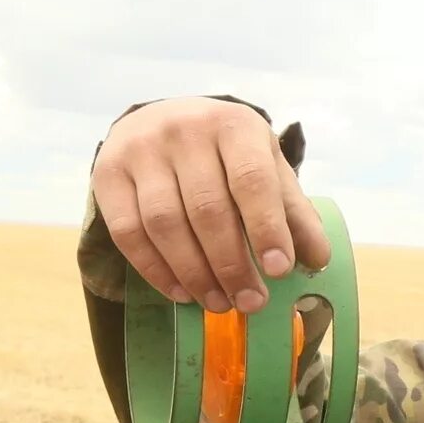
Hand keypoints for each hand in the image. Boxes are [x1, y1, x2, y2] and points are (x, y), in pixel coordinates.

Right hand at [93, 98, 328, 313]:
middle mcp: (183, 131)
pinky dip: (155, 269)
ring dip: (194, 273)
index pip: (252, 180)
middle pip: (207, 209)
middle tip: (250, 302)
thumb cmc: (226, 153)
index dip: (266, 228)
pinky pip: (128, 232)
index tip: (279, 270)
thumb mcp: (267, 167)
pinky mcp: (106, 173)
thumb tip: (317, 260)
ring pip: (165, 224)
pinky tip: (182, 292)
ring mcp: (140, 150)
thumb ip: (293, 211)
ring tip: (219, 304)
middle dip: (231, 264)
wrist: (162, 119)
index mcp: (233, 125)